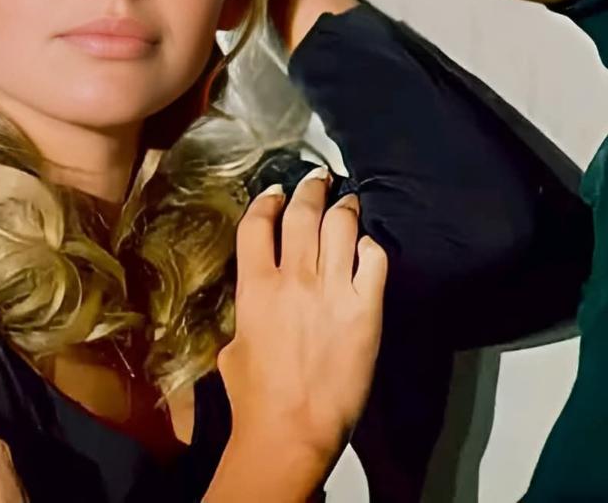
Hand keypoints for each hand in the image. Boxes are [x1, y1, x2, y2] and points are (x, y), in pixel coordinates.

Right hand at [216, 169, 386, 475]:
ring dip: (344, 207)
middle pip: (303, 213)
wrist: (293, 430)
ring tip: (347, 200)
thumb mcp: (233, 346)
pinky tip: (366, 247)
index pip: (258, 223)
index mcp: (256, 287)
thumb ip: (246, 313)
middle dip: (311, 188)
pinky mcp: (366, 308)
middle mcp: (294, 278)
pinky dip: (369, 246)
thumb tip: (258, 304)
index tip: (276, 191)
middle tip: (318, 177)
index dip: (267, 201)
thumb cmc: (254, 398)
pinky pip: (374, 260)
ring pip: (341, 226)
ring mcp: (332, 290)